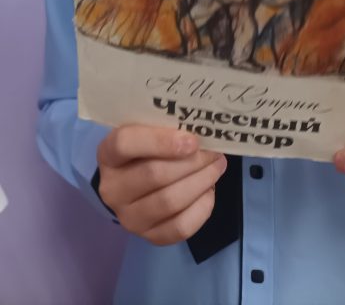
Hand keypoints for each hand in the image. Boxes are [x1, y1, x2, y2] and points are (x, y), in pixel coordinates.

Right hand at [97, 125, 227, 244]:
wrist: (132, 183)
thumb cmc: (143, 150)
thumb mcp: (144, 131)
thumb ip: (164, 128)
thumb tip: (200, 132)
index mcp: (107, 154)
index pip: (125, 144)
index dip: (160, 141)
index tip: (192, 141)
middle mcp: (112, 189)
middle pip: (155, 175)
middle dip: (192, 162)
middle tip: (214, 152)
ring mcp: (129, 218)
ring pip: (169, 201)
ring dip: (201, 182)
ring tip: (216, 167)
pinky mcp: (148, 236)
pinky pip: (180, 227)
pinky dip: (201, 208)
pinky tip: (209, 191)